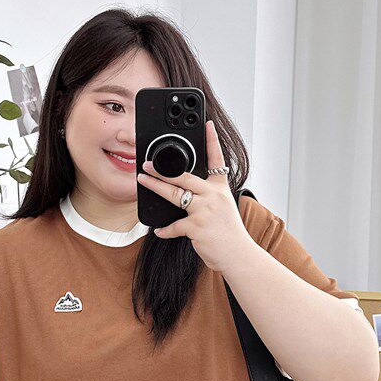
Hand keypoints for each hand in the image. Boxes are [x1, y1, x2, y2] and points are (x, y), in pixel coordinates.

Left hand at [137, 120, 251, 272]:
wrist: (238, 255)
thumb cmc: (228, 234)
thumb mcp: (222, 209)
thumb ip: (206, 197)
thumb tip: (185, 192)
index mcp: (220, 189)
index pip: (217, 160)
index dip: (212, 140)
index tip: (207, 124)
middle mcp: (213, 196)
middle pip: (184, 177)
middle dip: (163, 169)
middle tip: (147, 163)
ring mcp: (205, 210)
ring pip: (175, 195)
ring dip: (156, 187)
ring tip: (143, 181)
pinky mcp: (197, 227)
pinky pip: (175, 226)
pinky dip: (165, 230)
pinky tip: (159, 230)